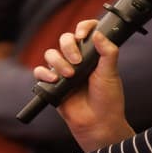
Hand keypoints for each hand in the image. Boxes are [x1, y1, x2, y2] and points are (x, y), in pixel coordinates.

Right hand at [32, 21, 134, 149]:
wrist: (98, 123)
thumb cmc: (108, 100)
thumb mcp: (111, 73)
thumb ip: (108, 52)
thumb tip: (98, 33)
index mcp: (92, 54)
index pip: (85, 32)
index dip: (82, 28)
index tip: (82, 36)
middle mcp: (77, 60)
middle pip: (64, 39)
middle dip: (68, 46)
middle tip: (78, 61)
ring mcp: (63, 72)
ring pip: (51, 54)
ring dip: (58, 62)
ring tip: (69, 76)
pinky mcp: (52, 84)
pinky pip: (40, 72)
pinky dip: (44, 74)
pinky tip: (54, 80)